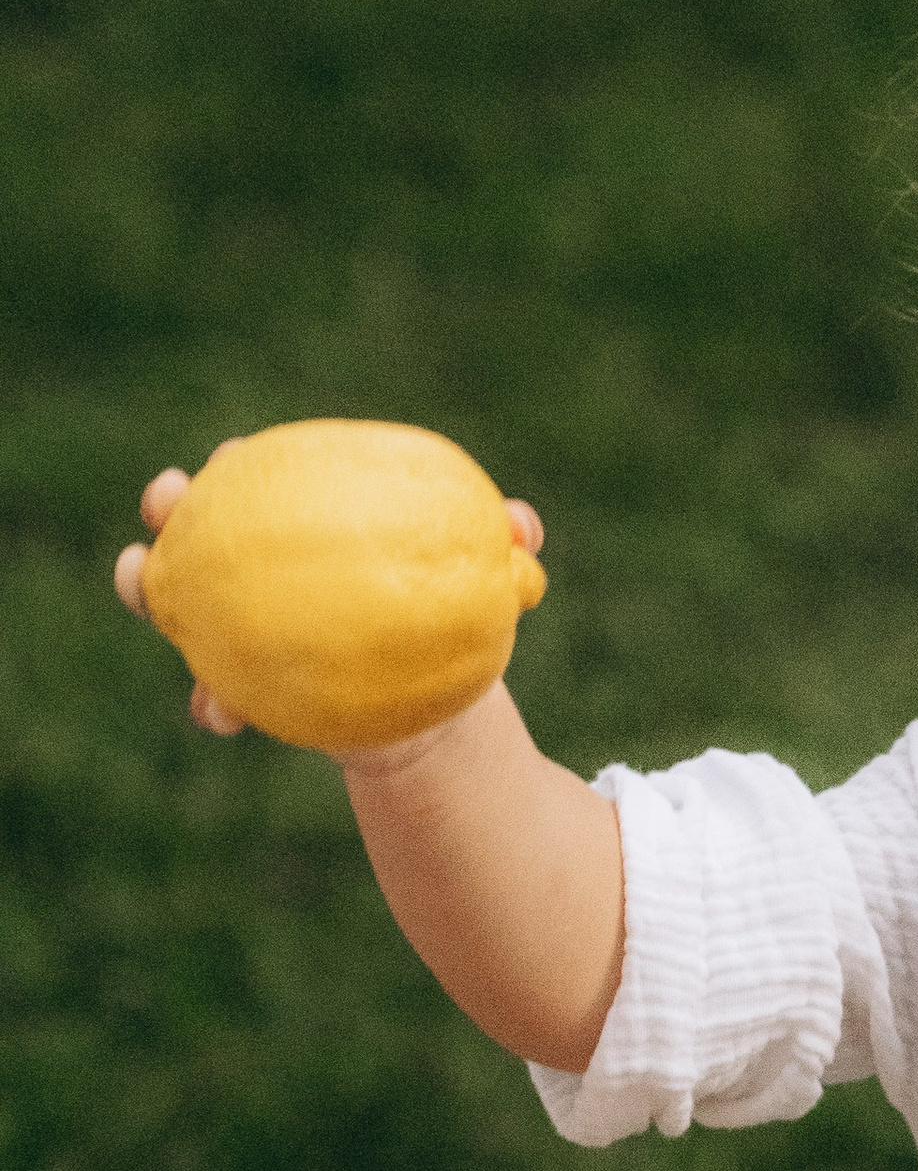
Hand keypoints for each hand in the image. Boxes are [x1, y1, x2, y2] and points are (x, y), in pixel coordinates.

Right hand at [113, 458, 545, 745]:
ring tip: (142, 580)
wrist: (427, 705)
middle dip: (169, 501)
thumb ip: (504, 546)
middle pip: (196, 517)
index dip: (239, 462)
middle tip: (166, 498)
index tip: (234, 456)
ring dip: (149, 587)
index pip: (263, 474)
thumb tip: (523, 527)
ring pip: (176, 597)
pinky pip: (214, 690)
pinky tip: (218, 714)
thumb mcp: (482, 582)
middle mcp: (258, 562)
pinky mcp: (242, 682)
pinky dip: (212, 700)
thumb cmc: (444, 618)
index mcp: (306, 517)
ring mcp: (239, 621)